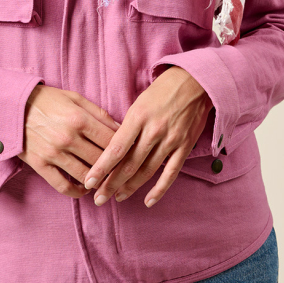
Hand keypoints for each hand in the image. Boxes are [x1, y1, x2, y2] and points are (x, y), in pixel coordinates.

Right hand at [19, 85, 120, 197]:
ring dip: (99, 182)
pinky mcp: (40, 164)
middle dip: (116, 168)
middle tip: (125, 172)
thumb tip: (122, 130)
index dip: (126, 150)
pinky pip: (63, 186)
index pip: (111, 141)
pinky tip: (85, 189)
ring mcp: (53, 153)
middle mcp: (68, 138)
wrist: (13, 105)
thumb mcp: (75, 98)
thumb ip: (99, 114)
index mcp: (79, 119)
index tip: (133, 156)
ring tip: (107, 181)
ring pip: (86, 175)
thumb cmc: (48, 100)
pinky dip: (77, 192)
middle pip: (101, 160)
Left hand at [83, 67, 211, 207]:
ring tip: (117, 197)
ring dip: (130, 187)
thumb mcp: (138, 103)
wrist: (194, 81)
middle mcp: (153, 130)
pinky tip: (148, 201)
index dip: (101, 169)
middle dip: (111, 184)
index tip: (89, 182)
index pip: (115, 149)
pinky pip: (170, 173)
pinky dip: (159, 190)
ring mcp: (171, 140)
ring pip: (147, 171)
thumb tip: (112, 151)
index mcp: (137, 117)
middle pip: (129, 164)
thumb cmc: (161, 91)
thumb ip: (127, 127)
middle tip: (99, 198)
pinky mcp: (184, 146)